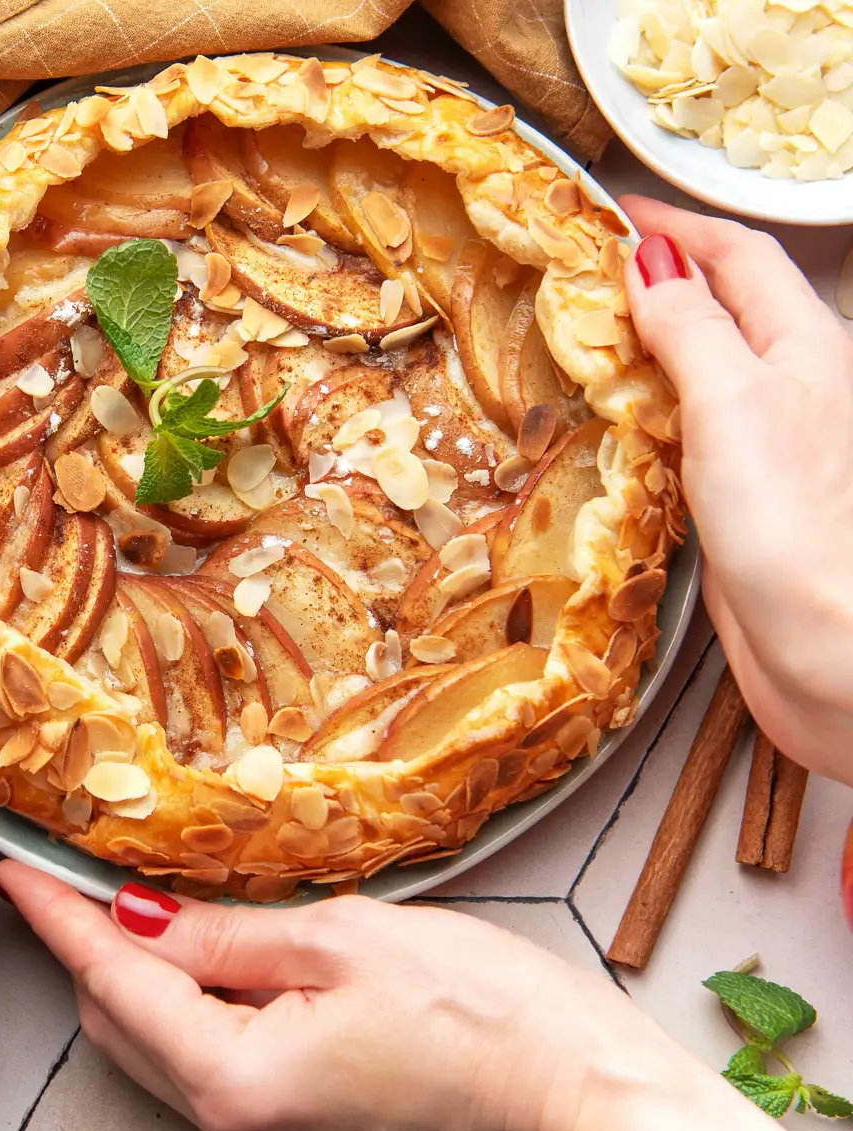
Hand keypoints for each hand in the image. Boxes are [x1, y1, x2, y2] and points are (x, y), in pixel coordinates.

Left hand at [0, 864, 847, 1130]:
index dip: (60, 921)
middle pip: (123, 1025)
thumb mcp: (342, 939)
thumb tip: (139, 918)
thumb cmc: (476, 1007)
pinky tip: (201, 946)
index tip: (15, 870)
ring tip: (128, 894)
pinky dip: (187, 1001)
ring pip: (159, 1045)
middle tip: (72, 865)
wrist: (571, 1088)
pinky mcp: (296, 1124)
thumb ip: (224, 933)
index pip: (117, 983)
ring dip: (136, 973)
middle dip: (90, 946)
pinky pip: (208, 1058)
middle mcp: (237, 1126)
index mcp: (238, 1079)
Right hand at [620, 197, 852, 782]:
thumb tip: (648, 267)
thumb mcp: (733, 400)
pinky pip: (695, 416)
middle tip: (592, 267)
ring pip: (709, 357)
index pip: (740, 255)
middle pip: (729, 300)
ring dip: (655, 333)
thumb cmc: (788, 517)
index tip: (617, 208)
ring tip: (595, 327)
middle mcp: (796, 380)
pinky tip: (622, 409)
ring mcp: (772, 434)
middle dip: (666, 271)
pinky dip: (654, 395)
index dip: (680, 225)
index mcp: (805, 342)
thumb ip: (691, 328)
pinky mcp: (744, 485)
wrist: (823, 639)